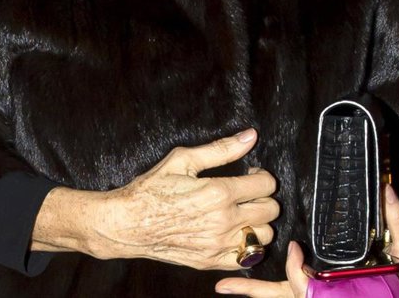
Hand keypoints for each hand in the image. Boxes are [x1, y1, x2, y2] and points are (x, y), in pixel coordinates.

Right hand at [59, 129, 279, 269]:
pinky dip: (249, 246)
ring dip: (259, 222)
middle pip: (270, 210)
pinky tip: (236, 234)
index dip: (262, 175)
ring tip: (244, 213)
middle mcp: (223, 221)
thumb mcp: (183, 160)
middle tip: (248, 193)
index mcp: (219, 192)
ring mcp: (218, 245)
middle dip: (264, 197)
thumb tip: (250, 136)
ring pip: (264, 236)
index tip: (251, 174)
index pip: (266, 185)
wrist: (128, 224)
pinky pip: (247, 259)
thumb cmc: (152, 189)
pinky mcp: (211, 261)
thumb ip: (221, 149)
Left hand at [214, 185, 398, 295]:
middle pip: (287, 296)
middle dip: (259, 290)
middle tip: (229, 282)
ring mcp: (318, 292)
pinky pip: (285, 292)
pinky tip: (238, 280)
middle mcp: (327, 292)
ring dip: (255, 290)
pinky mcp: (313, 289)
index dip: (297, 272)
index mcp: (345, 288)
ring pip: (282, 296)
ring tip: (227, 283)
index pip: (311, 288)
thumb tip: (387, 192)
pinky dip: (263, 287)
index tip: (293, 248)